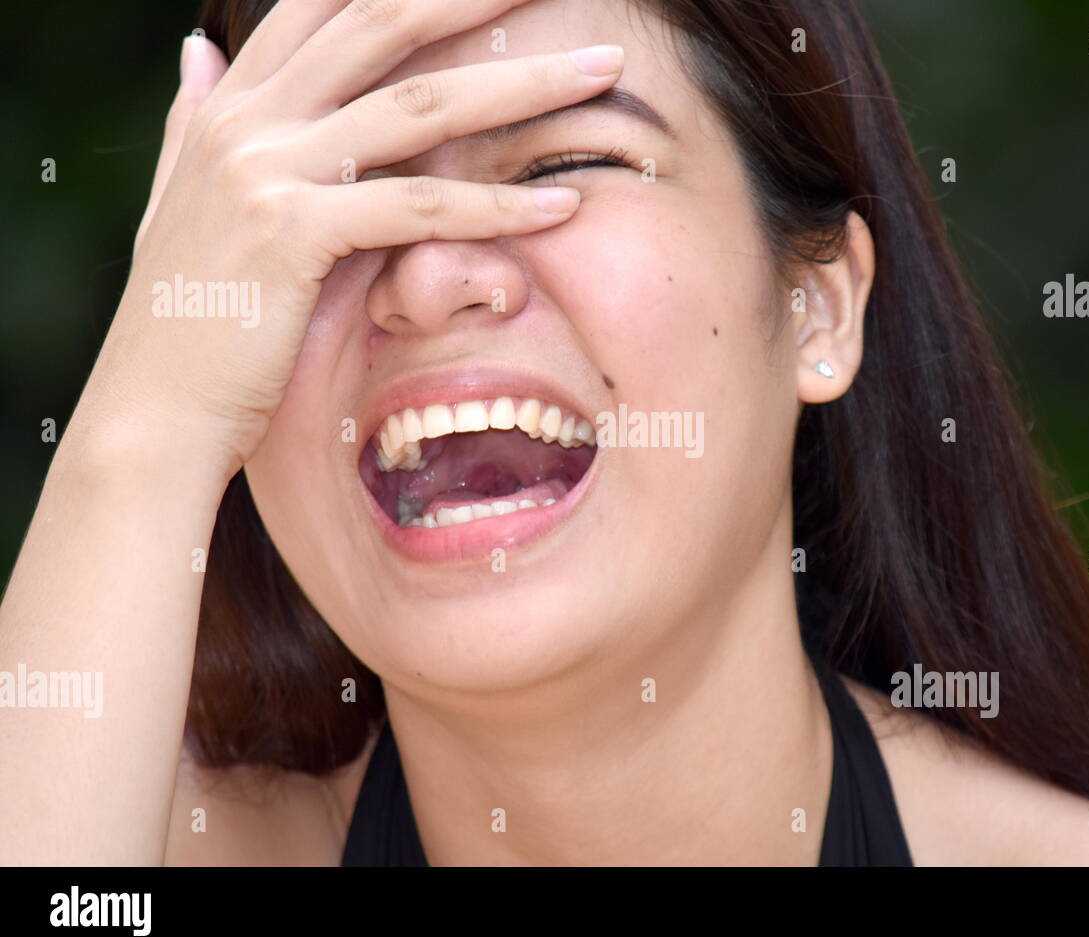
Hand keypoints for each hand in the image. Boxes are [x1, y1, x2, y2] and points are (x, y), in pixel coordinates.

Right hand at [97, 0, 623, 477]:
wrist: (152, 410)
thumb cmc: (186, 323)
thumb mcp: (184, 204)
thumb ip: (196, 122)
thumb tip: (197, 51)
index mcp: (230, 105)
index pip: (326, 6)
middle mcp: (246, 119)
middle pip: (383, 25)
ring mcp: (266, 170)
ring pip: (419, 106)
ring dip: (522, 84)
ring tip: (602, 71)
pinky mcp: (292, 233)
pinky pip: (416, 207)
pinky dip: (495, 209)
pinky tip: (562, 205)